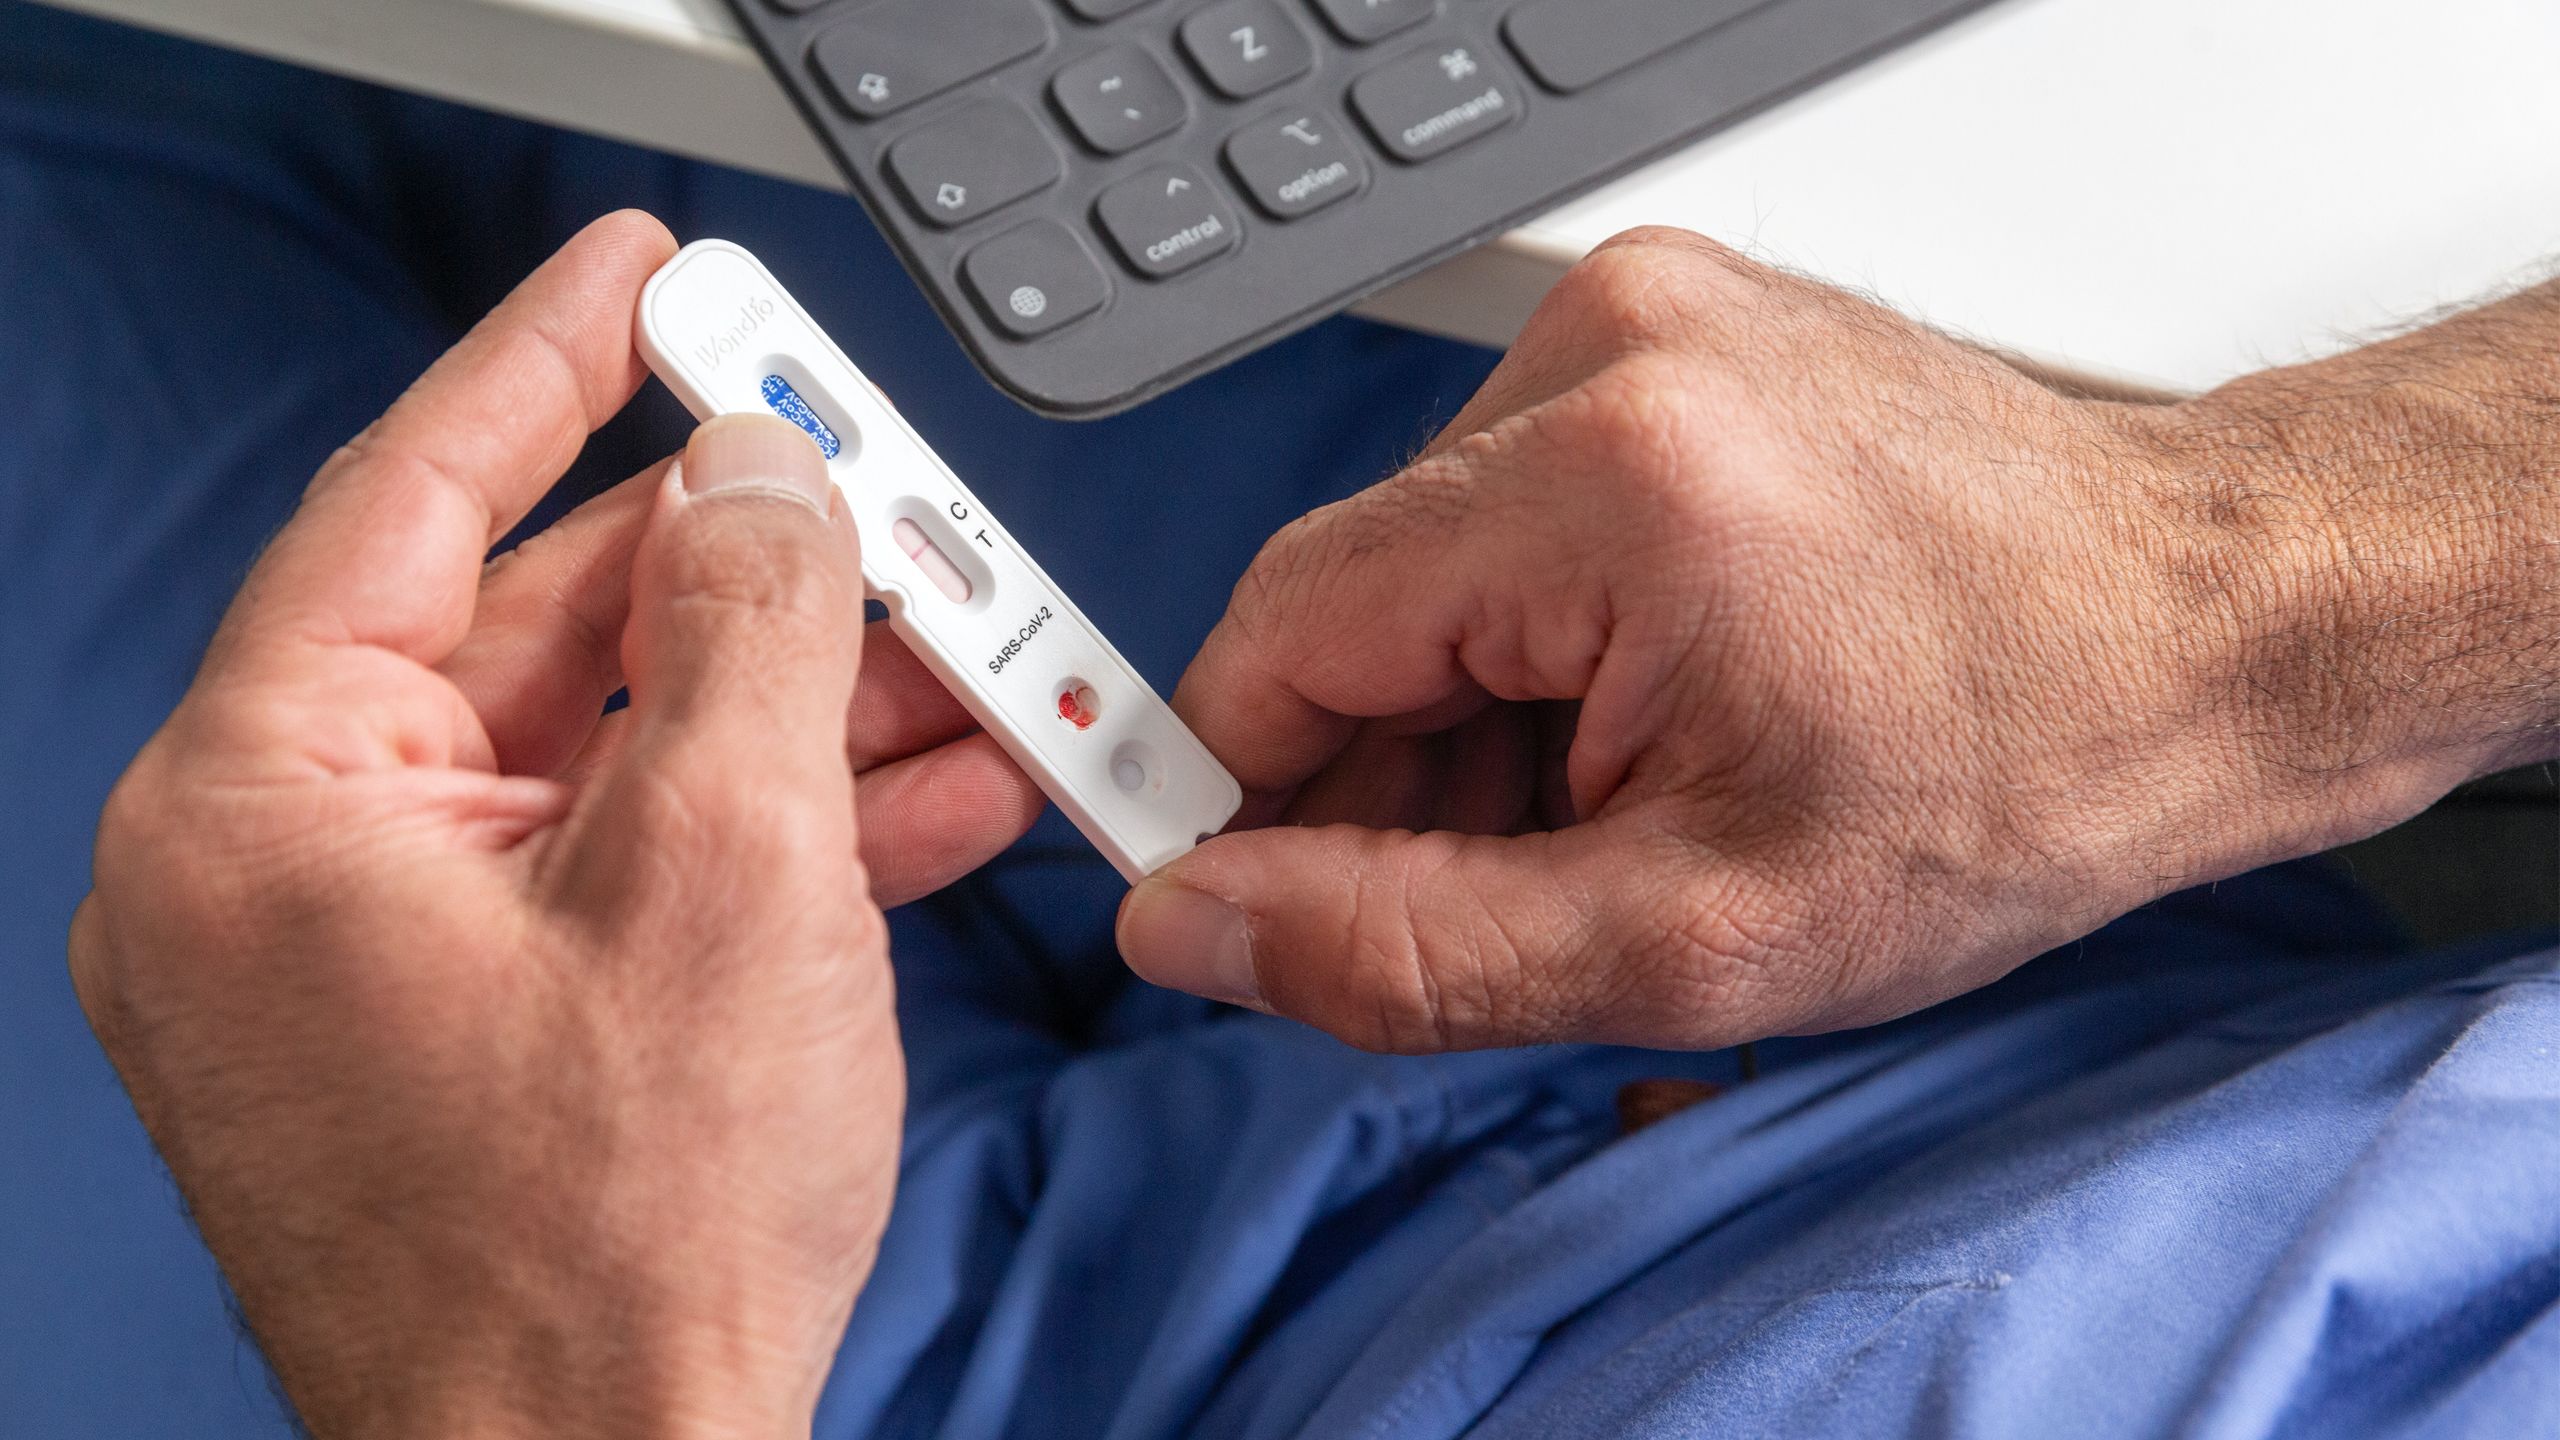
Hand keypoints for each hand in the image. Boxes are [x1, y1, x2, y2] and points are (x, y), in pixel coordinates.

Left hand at [69, 213, 1042, 1439]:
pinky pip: (622, 872)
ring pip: (611, 756)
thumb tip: (769, 481)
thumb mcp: (737, 868)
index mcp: (267, 807)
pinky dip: (768, 828)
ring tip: (965, 660)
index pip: (411, 503)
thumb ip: (759, 626)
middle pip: (542, 633)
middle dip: (748, 572)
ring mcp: (382, 966)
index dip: (549, 365)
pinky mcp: (475, 1037)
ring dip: (798, 706)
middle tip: (878, 493)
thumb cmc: (619, 1250)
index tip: (647, 279)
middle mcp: (290, 875)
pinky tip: (922, 791)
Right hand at [1118, 226, 2550, 1051]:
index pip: (1276, 635)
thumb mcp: (1700, 936)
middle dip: (1392, 769)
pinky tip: (1649, 712)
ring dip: (1474, 708)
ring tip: (1625, 799)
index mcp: (1605, 482)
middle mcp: (1611, 351)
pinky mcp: (1678, 334)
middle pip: (1353, 597)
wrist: (2218, 631)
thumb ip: (1407, 948)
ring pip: (1429, 561)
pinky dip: (1542, 633)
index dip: (1239, 792)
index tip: (1256, 894)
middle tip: (1519, 884)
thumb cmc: (2024, 767)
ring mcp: (1648, 321)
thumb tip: (1199, 926)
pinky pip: (1513, 507)